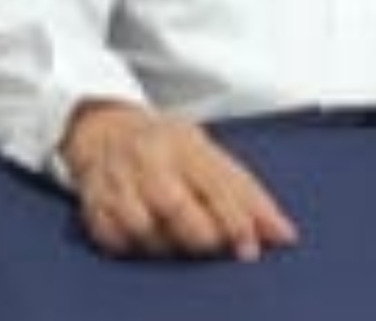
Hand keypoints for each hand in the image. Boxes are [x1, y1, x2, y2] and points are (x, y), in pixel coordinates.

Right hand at [59, 101, 297, 259]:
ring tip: (175, 242)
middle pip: (174, 206)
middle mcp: (146, 157)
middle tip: (212, 246)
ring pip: (142, 226)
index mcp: (182, 142)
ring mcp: (115, 177)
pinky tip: (142, 238)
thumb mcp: (209, 155)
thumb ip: (247, 194)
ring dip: (164, 245)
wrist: (103, 125)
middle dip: (200, 235)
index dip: (235, 221)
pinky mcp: (92, 199)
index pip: (213, 184)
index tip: (249, 250)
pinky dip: (130, 245)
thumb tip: (284, 235)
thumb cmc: (166, 146)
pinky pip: (112, 236)